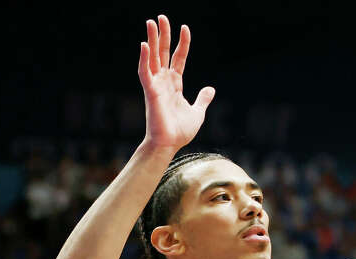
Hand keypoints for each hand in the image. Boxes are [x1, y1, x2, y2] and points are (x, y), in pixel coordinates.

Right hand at [138, 15, 214, 150]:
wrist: (169, 145)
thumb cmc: (180, 131)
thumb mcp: (197, 112)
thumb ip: (202, 99)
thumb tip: (211, 89)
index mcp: (175, 84)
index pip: (178, 58)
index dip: (182, 44)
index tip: (185, 28)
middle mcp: (164, 81)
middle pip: (163, 53)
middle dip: (163, 35)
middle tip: (161, 17)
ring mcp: (156, 85)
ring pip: (153, 57)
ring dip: (152, 40)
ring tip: (151, 22)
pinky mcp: (150, 92)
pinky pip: (145, 72)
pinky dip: (144, 59)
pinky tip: (145, 45)